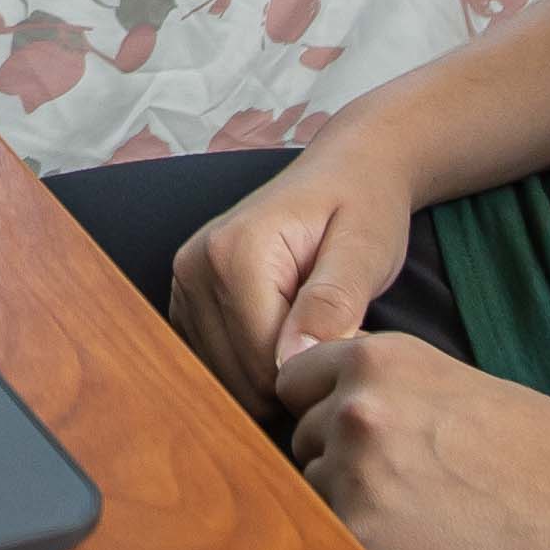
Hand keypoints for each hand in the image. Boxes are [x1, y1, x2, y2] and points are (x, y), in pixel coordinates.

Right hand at [166, 141, 416, 392]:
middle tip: (339, 334)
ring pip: (226, 379)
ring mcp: (184, 284)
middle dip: (296, 375)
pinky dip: (253, 365)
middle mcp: (195, 268)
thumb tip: (295, 361)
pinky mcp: (186, 300)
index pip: (266, 365)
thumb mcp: (365, 251)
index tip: (356, 340)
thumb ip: (332, 304)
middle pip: (241, 378)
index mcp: (234, 253)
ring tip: (314, 329)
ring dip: (275, 373)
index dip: (318, 370)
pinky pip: (216, 365)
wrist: (345, 170)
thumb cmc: (362, 206)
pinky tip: (287, 332)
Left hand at [274, 329, 549, 549]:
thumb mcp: (460, 386)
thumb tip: (333, 410)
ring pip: (313, 491)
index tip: (365, 434)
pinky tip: (423, 549)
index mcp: (382, 357)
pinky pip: (334, 540)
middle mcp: (356, 404)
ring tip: (424, 517)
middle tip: (411, 485)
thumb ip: (392, 389)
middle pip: (302, 437)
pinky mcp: (363, 536)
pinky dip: (366, 549)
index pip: (296, 380)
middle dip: (338, 460)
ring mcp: (354, 470)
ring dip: (351, 505)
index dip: (325, 408)